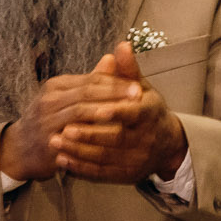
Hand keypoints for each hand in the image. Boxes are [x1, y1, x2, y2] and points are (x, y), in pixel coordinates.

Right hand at [0, 54, 146, 181]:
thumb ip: (92, 81)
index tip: (138, 85)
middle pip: (86, 92)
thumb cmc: (51, 120)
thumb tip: (112, 57)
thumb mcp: (69, 97)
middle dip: (114, 93)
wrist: (20, 149)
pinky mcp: (47, 139)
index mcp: (57, 86)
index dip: (115, 82)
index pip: (90, 79)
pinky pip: (73, 135)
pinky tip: (112, 134)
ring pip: (80, 111)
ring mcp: (45, 119)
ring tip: (129, 111)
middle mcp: (49, 100)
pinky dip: (93, 133)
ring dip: (106, 110)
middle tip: (139, 95)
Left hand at [50, 42, 187, 184]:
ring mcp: (138, 159)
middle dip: (89, 134)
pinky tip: (62, 159)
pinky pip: (102, 173)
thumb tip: (121, 46)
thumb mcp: (142, 88)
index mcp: (151, 114)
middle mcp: (148, 138)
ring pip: (106, 157)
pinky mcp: (127, 174)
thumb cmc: (147, 111)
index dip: (116, 112)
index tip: (95, 110)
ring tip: (54, 141)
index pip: (134, 114)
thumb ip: (128, 70)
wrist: (166, 144)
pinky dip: (80, 167)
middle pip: (116, 138)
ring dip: (79, 151)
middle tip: (63, 129)